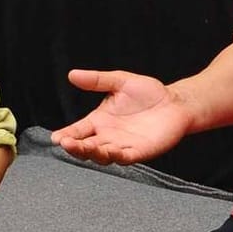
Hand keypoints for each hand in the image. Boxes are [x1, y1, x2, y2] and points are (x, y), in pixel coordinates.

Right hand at [52, 69, 189, 163]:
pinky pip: (125, 157)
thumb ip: (97, 80)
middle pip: (86, 146)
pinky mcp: (139, 151)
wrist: (175, 102)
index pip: (78, 131)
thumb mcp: (120, 80)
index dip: (66, 135)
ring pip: (102, 155)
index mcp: (99, 121)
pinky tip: (111, 151)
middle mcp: (107, 136)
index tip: (56, 138)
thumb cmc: (148, 92)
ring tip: (86, 148)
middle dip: (75, 147)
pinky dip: (117, 156)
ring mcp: (122, 146)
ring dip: (93, 153)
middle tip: (66, 144)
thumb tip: (72, 75)